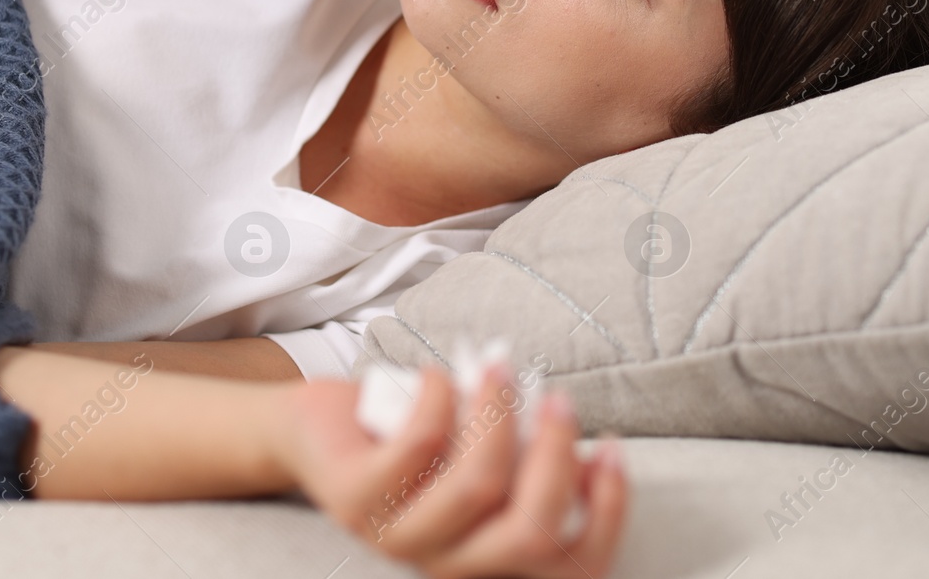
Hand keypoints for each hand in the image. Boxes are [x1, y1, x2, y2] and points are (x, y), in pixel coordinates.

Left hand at [271, 365, 627, 577]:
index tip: (610, 447)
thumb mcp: (481, 451)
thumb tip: (581, 441)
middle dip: (556, 457)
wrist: (318, 430)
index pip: (572, 568)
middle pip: (529, 533)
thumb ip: (526, 457)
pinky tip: (434, 375)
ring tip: (498, 370)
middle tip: (561, 399)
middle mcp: (446, 562)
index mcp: (487, 558)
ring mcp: (397, 537)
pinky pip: (418, 446)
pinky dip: (437, 396)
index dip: (607, 513)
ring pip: (476, 487)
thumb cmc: (413, 436)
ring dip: (499, 415)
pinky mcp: (355, 501)